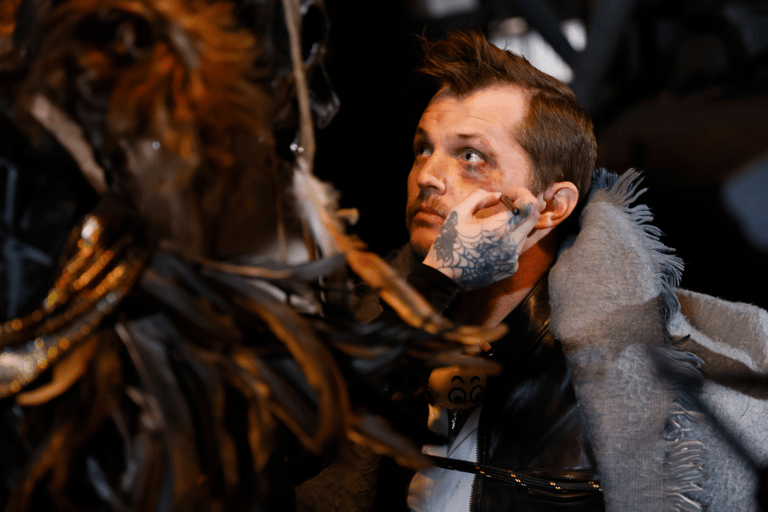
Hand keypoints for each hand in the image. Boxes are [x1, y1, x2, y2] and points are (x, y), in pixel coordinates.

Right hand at [423, 188, 540, 289]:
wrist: (445, 276)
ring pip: (526, 232)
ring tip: (496, 225)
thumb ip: (480, 197)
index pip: (528, 205)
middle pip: (533, 217)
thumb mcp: (458, 212)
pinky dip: (510, 239)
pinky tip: (493, 243)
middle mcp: (510, 244)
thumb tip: (498, 196)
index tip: (506, 194)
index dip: (522, 193)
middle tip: (506, 204)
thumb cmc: (450, 242)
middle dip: (523, 206)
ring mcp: (512, 258)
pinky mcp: (511, 268)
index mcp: (497, 229)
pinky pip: (518, 247)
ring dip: (516, 223)